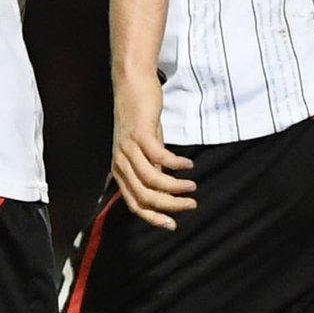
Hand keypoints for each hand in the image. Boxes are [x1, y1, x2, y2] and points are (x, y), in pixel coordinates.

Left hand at [109, 74, 196, 228]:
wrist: (132, 87)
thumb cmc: (141, 121)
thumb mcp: (143, 151)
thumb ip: (149, 171)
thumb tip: (164, 194)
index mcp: (120, 170)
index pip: (134, 203)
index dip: (153, 218)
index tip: (174, 225)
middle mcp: (121, 162)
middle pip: (144, 196)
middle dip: (170, 205)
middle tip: (191, 203)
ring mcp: (128, 148)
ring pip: (152, 180)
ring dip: (176, 187)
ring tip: (192, 186)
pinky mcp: (140, 133)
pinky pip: (159, 157)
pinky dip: (176, 164)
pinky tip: (188, 165)